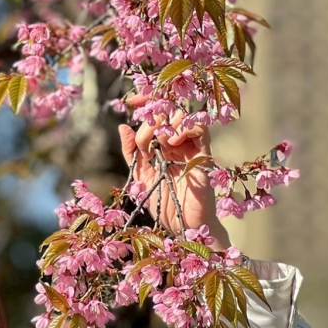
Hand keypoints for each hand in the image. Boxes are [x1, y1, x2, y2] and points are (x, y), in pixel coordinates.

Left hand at [118, 96, 230, 249]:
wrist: (183, 227)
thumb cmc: (164, 204)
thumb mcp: (139, 177)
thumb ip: (132, 152)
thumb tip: (123, 126)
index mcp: (162, 145)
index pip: (156, 114)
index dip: (146, 101)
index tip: (132, 101)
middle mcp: (177, 143)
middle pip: (168, 112)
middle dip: (153, 117)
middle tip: (145, 135)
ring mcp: (191, 148)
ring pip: (185, 116)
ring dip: (167, 122)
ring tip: (158, 141)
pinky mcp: (204, 155)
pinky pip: (200, 129)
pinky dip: (184, 128)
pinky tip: (170, 143)